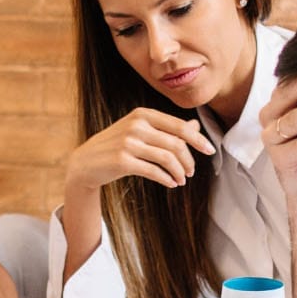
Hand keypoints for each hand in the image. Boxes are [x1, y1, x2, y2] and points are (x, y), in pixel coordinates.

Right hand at [64, 107, 216, 200]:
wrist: (85, 162)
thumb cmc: (116, 145)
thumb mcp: (140, 131)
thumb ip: (167, 128)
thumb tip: (195, 126)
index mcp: (143, 114)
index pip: (179, 126)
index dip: (198, 139)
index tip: (210, 151)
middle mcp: (136, 125)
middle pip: (175, 143)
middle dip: (188, 160)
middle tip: (191, 172)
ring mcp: (128, 142)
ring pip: (167, 158)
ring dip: (179, 171)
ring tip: (181, 180)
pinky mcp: (122, 160)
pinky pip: (154, 171)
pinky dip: (167, 179)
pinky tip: (171, 183)